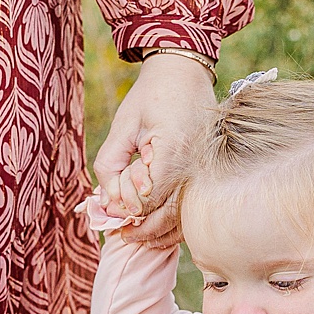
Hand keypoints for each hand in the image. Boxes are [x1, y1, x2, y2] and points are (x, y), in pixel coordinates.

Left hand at [92, 53, 217, 247]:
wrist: (185, 76)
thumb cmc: (151, 97)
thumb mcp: (123, 125)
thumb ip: (110, 163)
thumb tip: (107, 200)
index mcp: (173, 151)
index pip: (148, 197)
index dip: (127, 209)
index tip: (109, 214)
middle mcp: (195, 166)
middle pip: (170, 213)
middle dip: (144, 228)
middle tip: (122, 235)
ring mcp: (205, 172)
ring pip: (186, 216)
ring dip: (162, 231)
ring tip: (139, 236)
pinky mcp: (207, 174)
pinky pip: (193, 207)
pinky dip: (177, 221)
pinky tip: (160, 227)